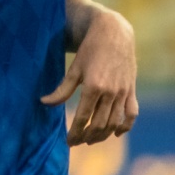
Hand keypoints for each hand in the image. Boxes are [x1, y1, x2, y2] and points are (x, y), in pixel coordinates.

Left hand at [40, 10, 137, 145]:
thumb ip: (61, 89)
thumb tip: (43, 103)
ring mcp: (123, 92)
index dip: (75, 133)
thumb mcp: (75, 68)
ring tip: (92, 139)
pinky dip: (125, 126)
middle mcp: (110, 92)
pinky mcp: (131, 90)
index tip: (68, 142)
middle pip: (99, 124)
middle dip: (87, 136)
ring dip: (103, 135)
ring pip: (114, 122)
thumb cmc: (90, 49)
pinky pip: (132, 113)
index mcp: (93, 86)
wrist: (114, 33)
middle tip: (79, 141)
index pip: (83, 118)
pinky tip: (116, 133)